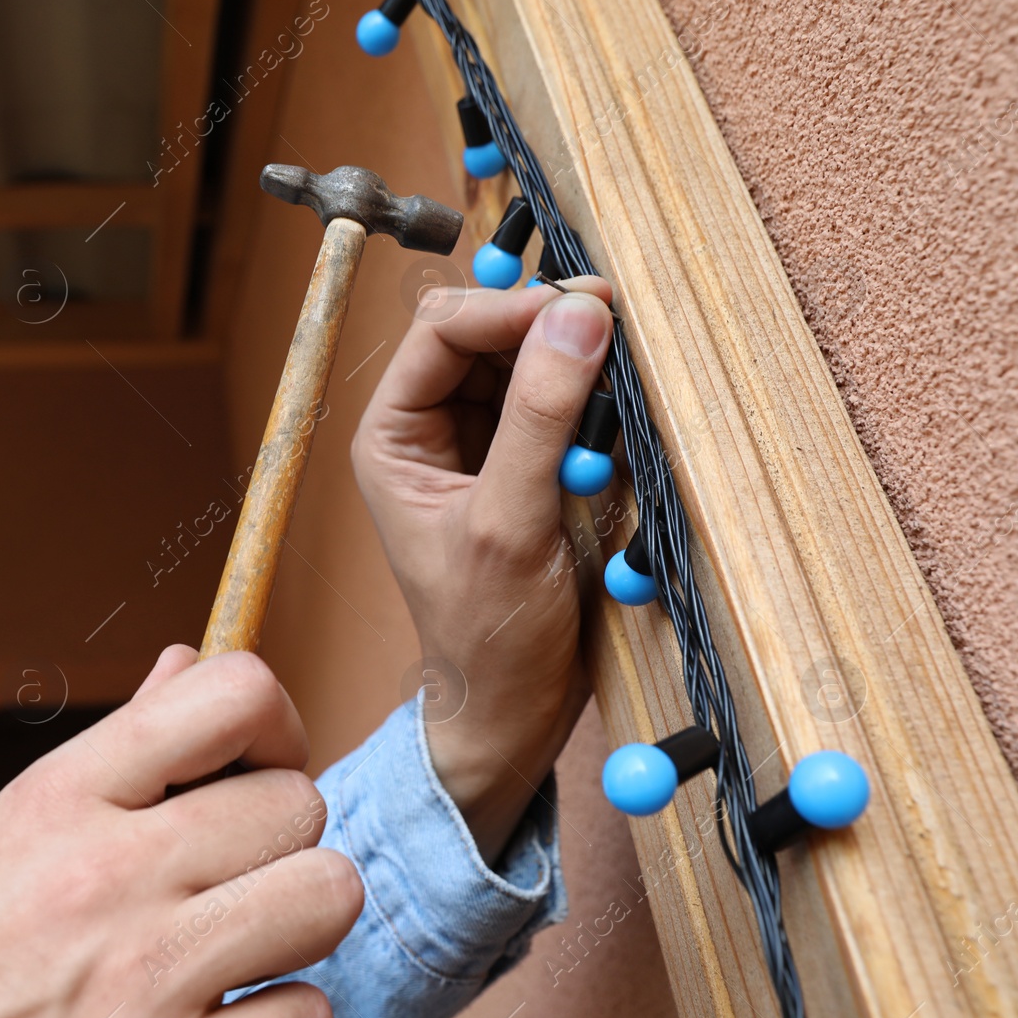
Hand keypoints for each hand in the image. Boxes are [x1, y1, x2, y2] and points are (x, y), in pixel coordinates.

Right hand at [0, 646, 362, 1017]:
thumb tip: (184, 664)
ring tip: (237, 938)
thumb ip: (111, 750)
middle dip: (278, 837)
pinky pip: (308, 1012)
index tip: (258, 762)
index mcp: (65, 800)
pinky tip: (216, 1015)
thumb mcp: (5, 832)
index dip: (274, 723)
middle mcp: (112, 877)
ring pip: (327, 894)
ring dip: (294, 921)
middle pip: (298, 802)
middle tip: (230, 870)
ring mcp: (150, 976)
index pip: (231, 695)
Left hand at [351, 279, 615, 860]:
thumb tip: (576, 319)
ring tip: (623, 375)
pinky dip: (595, 404)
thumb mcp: (509, 525)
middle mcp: (433, 428)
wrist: (514, 708)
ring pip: (532, 362)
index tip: (584, 309)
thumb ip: (540, 419)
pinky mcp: (530, 464)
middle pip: (490, 334)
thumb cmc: (487, 635)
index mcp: (394, 436)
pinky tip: (620, 416)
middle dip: (549, 328)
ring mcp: (483, 444)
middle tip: (618, 326)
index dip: (511, 309)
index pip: (444, 330)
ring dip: (578, 364)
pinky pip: (564, 405)